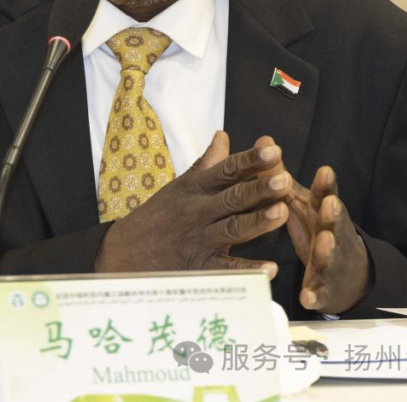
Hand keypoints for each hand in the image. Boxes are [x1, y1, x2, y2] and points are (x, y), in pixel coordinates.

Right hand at [95, 131, 290, 276]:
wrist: (121, 254)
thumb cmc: (157, 217)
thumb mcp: (179, 186)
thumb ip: (206, 164)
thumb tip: (223, 135)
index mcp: (194, 188)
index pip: (226, 170)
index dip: (250, 160)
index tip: (273, 149)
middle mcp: (197, 212)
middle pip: (232, 198)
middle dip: (259, 188)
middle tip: (284, 178)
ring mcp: (198, 241)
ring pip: (232, 229)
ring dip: (258, 222)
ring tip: (282, 212)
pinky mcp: (199, 269)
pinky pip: (226, 270)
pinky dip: (248, 270)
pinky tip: (270, 269)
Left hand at [254, 136, 368, 313]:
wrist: (347, 273)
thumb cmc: (316, 226)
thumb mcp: (300, 201)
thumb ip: (280, 175)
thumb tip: (263, 140)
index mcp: (321, 212)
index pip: (324, 195)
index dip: (326, 185)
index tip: (324, 170)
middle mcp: (331, 233)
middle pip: (334, 222)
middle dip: (333, 213)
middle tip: (330, 204)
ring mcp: (330, 261)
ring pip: (330, 254)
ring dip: (327, 248)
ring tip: (324, 242)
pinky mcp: (324, 288)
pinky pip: (319, 292)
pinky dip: (314, 293)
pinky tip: (306, 297)